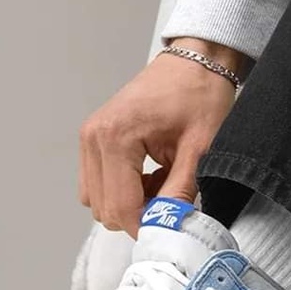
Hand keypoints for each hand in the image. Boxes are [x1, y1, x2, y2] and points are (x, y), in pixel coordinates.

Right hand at [79, 38, 245, 236]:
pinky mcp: (94, 139)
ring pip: (98, 200)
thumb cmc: (200, 95)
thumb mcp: (200, 149)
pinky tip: (150, 174)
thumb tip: (169, 227)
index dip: (147, 226)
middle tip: (173, 198)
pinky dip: (123, 189)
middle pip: (105, 209)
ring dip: (130, 202)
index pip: (121, 207)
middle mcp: (94, 138)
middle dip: (139, 214)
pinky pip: (99, 183)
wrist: (195, 62)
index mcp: (116, 137)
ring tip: (162, 181)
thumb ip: (181, 192)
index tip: (172, 226)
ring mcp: (90, 138)